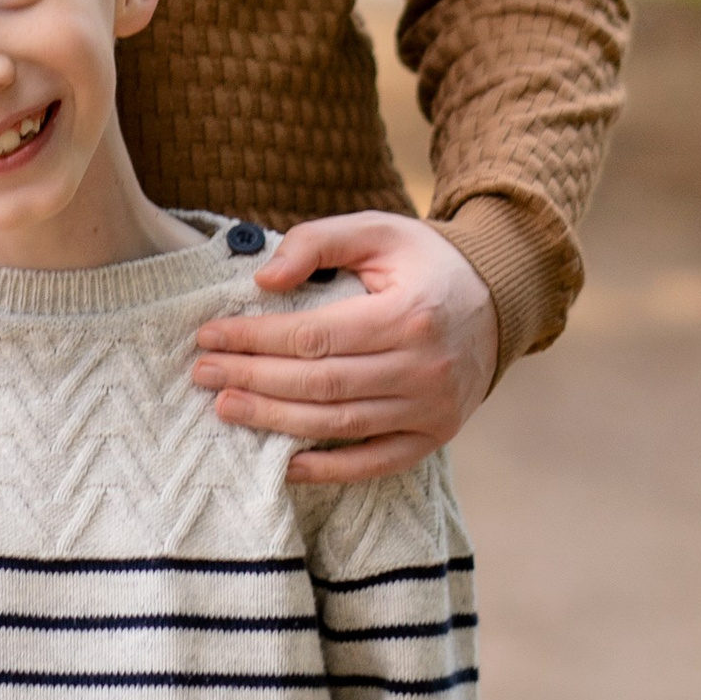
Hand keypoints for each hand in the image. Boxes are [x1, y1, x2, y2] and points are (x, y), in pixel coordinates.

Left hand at [192, 214, 498, 483]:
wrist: (498, 300)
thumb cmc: (424, 262)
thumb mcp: (376, 230)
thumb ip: (318, 241)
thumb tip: (264, 279)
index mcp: (408, 313)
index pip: (314, 336)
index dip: (255, 338)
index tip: (209, 335)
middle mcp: (423, 367)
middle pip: (320, 383)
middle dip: (253, 378)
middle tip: (202, 373)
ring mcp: (432, 409)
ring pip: (339, 424)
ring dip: (275, 421)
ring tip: (225, 407)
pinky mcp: (434, 436)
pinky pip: (375, 462)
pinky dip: (328, 469)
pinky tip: (283, 463)